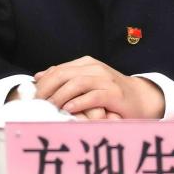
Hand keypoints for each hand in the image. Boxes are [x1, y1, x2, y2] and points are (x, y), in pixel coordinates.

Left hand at [33, 56, 163, 119]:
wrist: (142, 98)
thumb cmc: (111, 92)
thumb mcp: (88, 80)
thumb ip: (66, 77)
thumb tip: (39, 76)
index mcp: (87, 64)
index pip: (58, 70)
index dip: (43, 83)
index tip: (32, 97)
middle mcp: (95, 68)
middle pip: (63, 74)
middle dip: (47, 89)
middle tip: (37, 105)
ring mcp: (106, 80)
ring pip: (76, 83)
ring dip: (59, 96)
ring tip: (50, 108)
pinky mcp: (114, 94)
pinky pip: (93, 96)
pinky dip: (78, 103)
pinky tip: (68, 110)